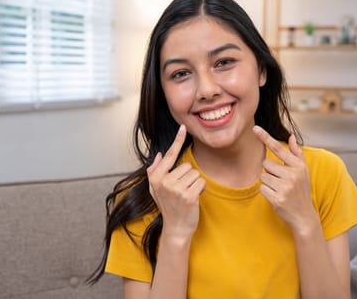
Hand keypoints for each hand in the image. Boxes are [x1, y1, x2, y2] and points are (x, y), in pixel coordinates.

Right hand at [147, 125, 205, 240]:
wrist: (176, 228)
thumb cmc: (168, 206)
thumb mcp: (155, 189)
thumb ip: (155, 171)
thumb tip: (160, 154)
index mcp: (156, 178)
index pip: (170, 155)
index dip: (177, 140)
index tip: (183, 127)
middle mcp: (164, 182)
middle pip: (186, 166)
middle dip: (188, 177)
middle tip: (182, 191)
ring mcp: (175, 189)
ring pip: (195, 173)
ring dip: (194, 183)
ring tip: (187, 195)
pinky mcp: (188, 196)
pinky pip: (201, 182)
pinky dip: (200, 189)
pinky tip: (193, 199)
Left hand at [252, 125, 317, 232]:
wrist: (304, 216)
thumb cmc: (301, 190)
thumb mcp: (303, 171)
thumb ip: (296, 154)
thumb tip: (291, 136)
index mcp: (298, 166)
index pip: (278, 148)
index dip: (265, 137)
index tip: (254, 128)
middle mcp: (293, 175)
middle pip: (266, 163)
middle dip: (270, 172)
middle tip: (281, 181)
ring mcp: (285, 187)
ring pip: (263, 176)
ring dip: (268, 182)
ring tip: (280, 189)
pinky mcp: (277, 198)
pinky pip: (262, 188)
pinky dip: (266, 192)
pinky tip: (277, 197)